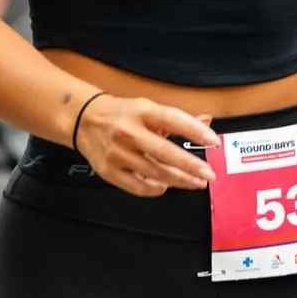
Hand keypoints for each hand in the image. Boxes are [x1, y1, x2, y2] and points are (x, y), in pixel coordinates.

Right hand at [75, 95, 220, 196]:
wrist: (83, 120)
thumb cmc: (121, 114)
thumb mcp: (148, 108)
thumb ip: (178, 119)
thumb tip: (206, 122)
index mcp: (141, 111)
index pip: (173, 120)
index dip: (195, 131)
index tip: (213, 141)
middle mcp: (128, 132)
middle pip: (164, 152)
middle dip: (191, 166)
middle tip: (209, 174)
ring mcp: (118, 153)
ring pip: (154, 172)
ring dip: (179, 180)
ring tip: (196, 183)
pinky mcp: (109, 171)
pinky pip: (138, 186)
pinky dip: (155, 189)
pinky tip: (166, 186)